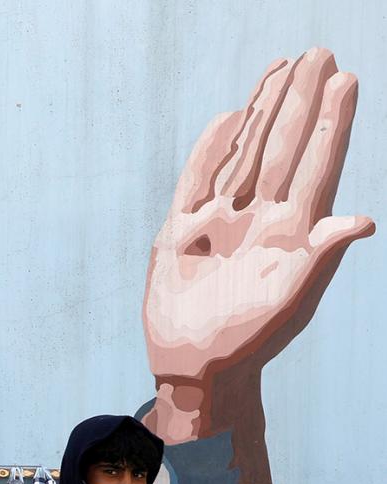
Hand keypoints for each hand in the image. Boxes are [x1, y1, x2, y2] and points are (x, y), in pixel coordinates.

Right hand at [144, 49, 372, 395]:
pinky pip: (197, 180)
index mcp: (293, 231)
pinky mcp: (181, 230)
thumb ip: (322, 255)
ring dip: (263, 112)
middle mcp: (260, 217)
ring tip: (280, 69)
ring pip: (245, 154)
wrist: (197, 365)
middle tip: (319, 54)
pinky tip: (230, 119)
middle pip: (283, 148)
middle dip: (300, 101)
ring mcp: (220, 220)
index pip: (317, 165)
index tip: (345, 79)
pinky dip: (210, 150)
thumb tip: (364, 222)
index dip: (331, 123)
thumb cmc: (252, 338)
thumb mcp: (294, 299)